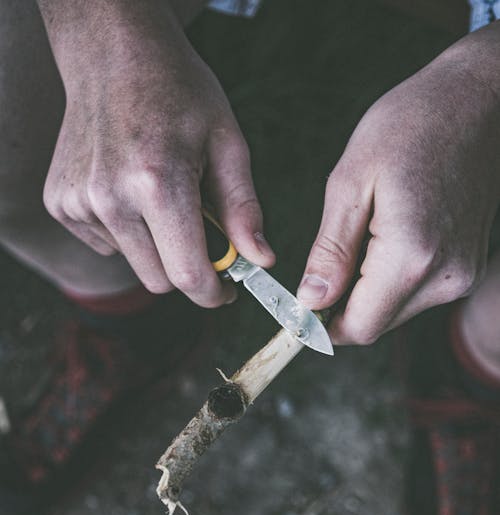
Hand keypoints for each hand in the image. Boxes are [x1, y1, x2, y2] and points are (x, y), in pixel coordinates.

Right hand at [39, 0, 274, 305]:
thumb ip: (243, 208)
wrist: (112, 54)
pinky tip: (129, 189)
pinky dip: (126, 230)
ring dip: (155, 246)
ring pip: (133, 263)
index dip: (213, 294)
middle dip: (186, 269)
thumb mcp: (226, 143)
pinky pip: (106, 243)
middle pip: (159, 280)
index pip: (187, 276)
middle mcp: (110, 198)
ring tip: (160, 195)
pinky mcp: (60, 203)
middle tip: (201, 235)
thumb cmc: (178, 93)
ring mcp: (79, 202)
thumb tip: (261, 260)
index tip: (226, 291)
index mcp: (156, 184)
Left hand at [297, 23, 499, 343]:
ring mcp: (463, 273)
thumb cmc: (412, 125)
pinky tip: (392, 233)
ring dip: (369, 289)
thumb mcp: (351, 182)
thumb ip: (330, 250)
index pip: (359, 327)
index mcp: (412, 256)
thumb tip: (310, 300)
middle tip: (329, 259)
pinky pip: (418, 292)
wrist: (478, 100)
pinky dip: (393, 277)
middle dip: (344, 304)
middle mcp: (445, 276)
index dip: (323, 326)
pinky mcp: (469, 266)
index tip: (302, 308)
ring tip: (368, 232)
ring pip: (396, 311)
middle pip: (377, 324)